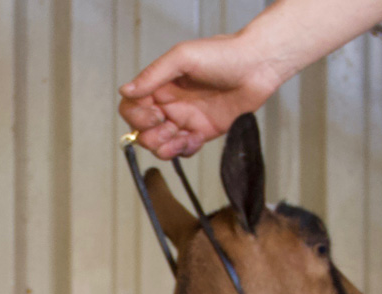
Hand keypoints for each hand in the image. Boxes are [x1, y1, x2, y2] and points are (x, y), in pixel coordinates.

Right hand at [118, 31, 281, 158]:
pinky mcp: (201, 133)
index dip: (136, 116)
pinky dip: (185, 149)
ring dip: (166, 147)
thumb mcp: (182, 57)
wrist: (256, 67)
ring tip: (182, 136)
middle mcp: (169, 104)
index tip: (154, 114)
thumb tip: (126, 90)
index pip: (131, 107)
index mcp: (161, 85)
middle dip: (150, 135)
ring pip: (159, 146)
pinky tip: (196, 138)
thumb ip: (153, 75)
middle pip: (142, 132)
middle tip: (168, 125)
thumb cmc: (223, 54)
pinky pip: (183, 151)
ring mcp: (185, 120)